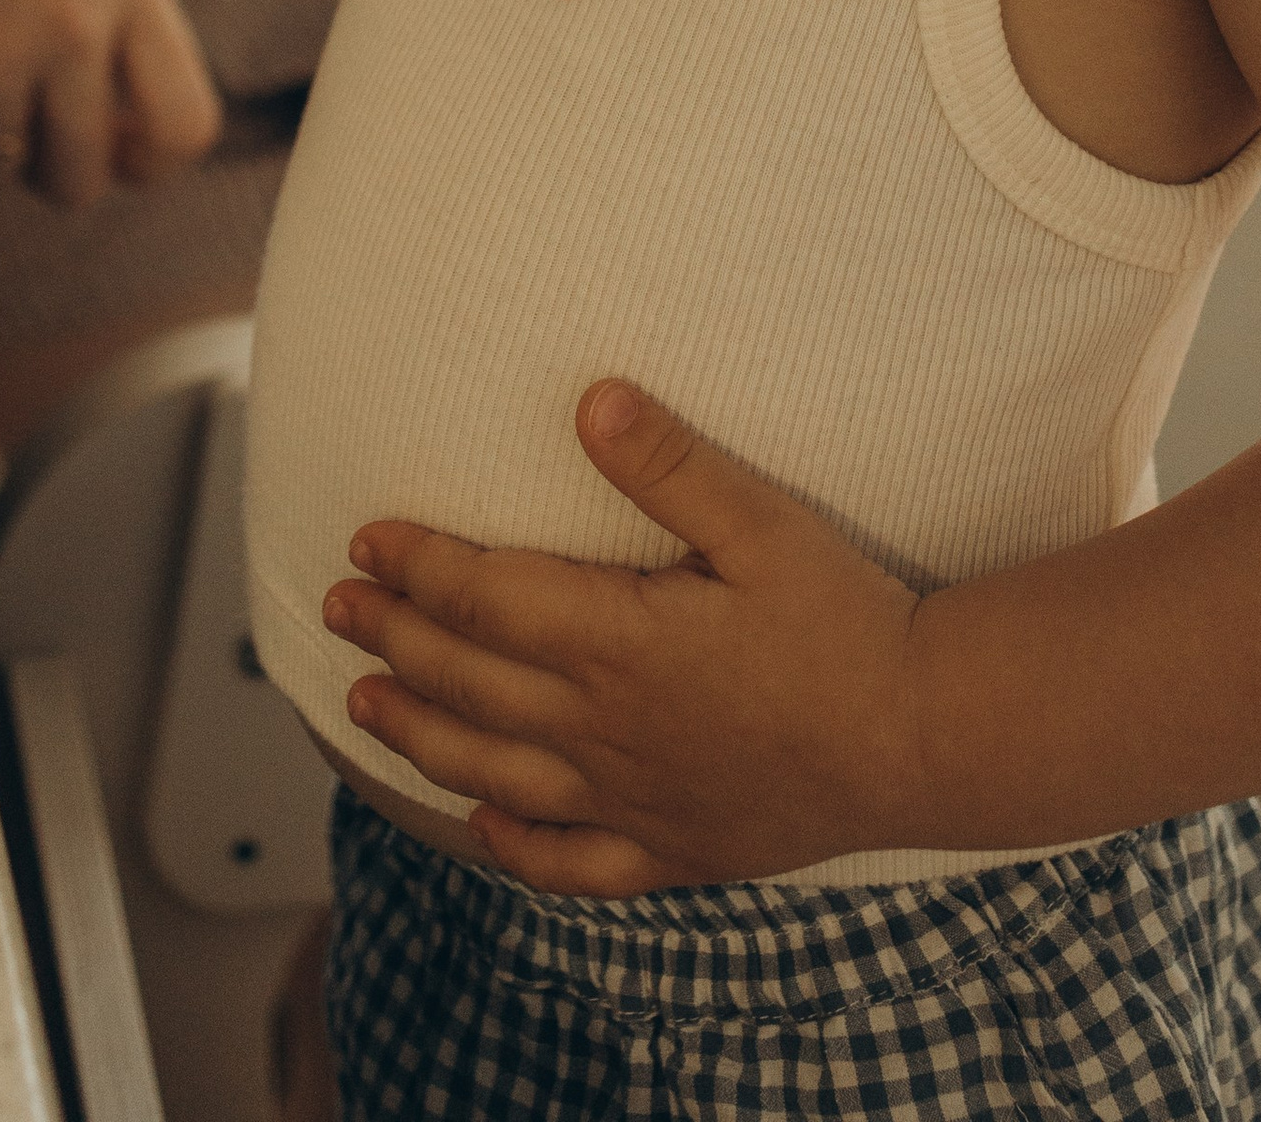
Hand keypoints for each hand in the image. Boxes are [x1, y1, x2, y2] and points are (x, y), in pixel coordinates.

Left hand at [321, 384, 927, 893]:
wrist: (923, 737)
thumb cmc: (848, 620)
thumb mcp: (764, 522)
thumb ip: (672, 465)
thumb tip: (591, 399)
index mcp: (621, 641)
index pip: (486, 599)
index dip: (417, 566)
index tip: (367, 538)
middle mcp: (607, 728)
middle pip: (470, 682)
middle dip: (393, 640)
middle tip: (337, 606)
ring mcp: (634, 798)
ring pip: (495, 773)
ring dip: (420, 735)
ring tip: (365, 706)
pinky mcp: (674, 849)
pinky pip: (572, 861)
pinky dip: (515, 846)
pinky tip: (483, 826)